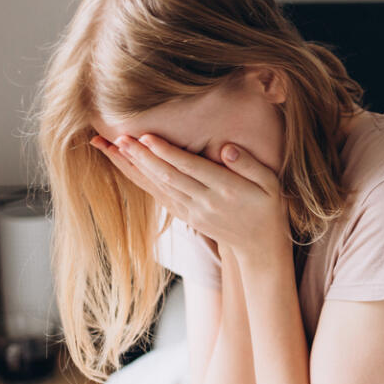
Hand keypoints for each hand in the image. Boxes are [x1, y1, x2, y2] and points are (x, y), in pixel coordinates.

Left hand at [89, 133, 291, 258]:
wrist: (260, 247)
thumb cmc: (268, 208)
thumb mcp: (271, 184)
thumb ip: (249, 165)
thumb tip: (226, 148)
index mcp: (226, 191)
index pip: (191, 169)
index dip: (167, 153)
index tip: (146, 136)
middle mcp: (205, 203)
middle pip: (168, 177)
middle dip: (141, 157)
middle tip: (118, 137)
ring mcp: (193, 212)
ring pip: (158, 187)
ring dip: (134, 167)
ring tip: (112, 147)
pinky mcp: (187, 217)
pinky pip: (160, 196)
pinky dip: (141, 180)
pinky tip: (127, 166)